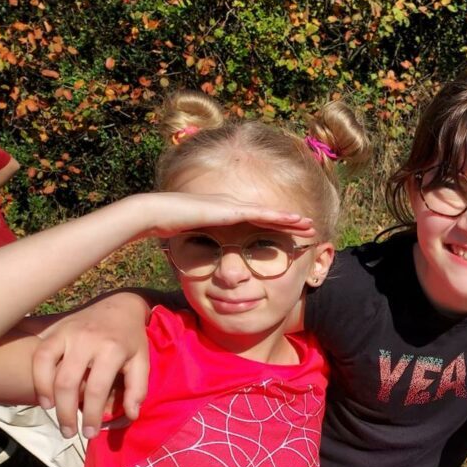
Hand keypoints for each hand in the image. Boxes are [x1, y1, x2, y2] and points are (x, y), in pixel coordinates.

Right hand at [31, 293, 152, 437]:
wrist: (119, 306)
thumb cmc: (131, 339)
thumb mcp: (142, 361)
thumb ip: (137, 388)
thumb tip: (131, 416)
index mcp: (112, 349)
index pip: (97, 389)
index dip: (92, 414)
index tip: (90, 433)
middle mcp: (87, 340)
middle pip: (68, 383)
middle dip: (66, 413)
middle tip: (69, 433)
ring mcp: (67, 334)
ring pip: (48, 369)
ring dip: (48, 397)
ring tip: (54, 417)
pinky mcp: (54, 331)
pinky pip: (39, 356)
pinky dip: (38, 378)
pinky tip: (44, 398)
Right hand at [126, 191, 315, 239]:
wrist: (154, 213)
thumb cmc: (169, 227)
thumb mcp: (194, 239)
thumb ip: (206, 245)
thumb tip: (212, 261)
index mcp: (225, 214)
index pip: (257, 222)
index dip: (277, 227)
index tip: (294, 234)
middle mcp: (232, 206)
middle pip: (268, 216)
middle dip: (291, 222)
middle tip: (311, 227)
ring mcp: (231, 206)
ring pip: (269, 214)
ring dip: (291, 219)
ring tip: (310, 224)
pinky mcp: (229, 209)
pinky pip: (260, 214)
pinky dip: (278, 216)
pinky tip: (294, 219)